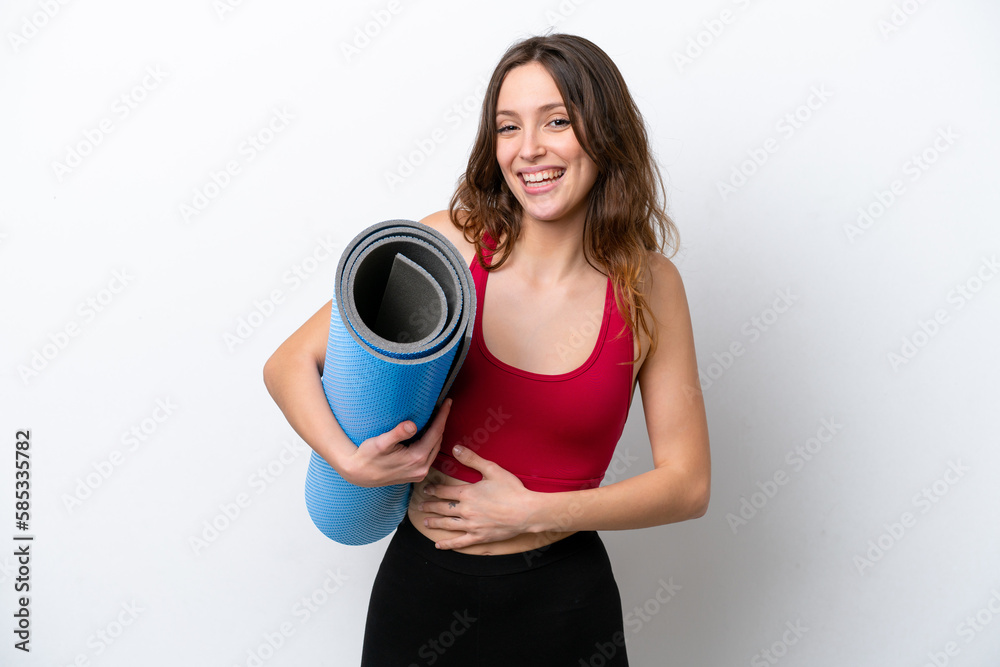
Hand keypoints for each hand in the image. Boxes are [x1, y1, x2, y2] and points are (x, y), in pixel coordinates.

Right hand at [340, 399, 451, 487]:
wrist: (358, 474)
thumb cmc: (367, 456)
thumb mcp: (380, 443)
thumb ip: (398, 433)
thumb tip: (412, 424)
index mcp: (417, 458)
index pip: (436, 432)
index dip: (443, 415)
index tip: (448, 402)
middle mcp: (422, 468)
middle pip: (438, 440)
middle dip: (441, 422)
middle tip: (443, 406)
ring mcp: (419, 473)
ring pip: (434, 448)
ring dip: (436, 433)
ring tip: (437, 417)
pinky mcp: (415, 475)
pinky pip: (429, 456)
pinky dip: (430, 443)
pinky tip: (427, 434)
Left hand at [417, 445, 537, 549]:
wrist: (526, 511)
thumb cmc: (511, 490)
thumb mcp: (492, 469)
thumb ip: (472, 459)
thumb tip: (456, 448)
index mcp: (467, 493)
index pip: (444, 491)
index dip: (433, 490)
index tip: (426, 490)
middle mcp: (465, 510)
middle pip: (443, 508)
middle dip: (430, 507)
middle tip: (420, 506)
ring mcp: (471, 525)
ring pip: (447, 524)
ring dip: (435, 523)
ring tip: (425, 522)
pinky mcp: (479, 537)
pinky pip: (459, 542)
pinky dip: (448, 544)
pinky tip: (438, 545)